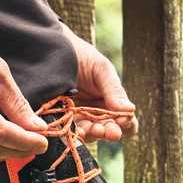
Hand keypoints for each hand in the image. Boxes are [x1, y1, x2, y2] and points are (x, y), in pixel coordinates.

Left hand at [62, 26, 138, 142]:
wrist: (52, 48)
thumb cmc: (81, 57)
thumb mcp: (100, 69)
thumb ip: (114, 89)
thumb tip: (130, 110)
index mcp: (112, 103)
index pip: (126, 121)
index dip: (127, 124)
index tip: (123, 120)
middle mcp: (97, 114)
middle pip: (108, 131)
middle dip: (108, 132)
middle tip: (104, 129)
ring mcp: (79, 119)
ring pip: (90, 134)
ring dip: (92, 134)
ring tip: (90, 129)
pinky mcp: (61, 120)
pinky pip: (69, 132)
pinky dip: (73, 133)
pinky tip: (75, 130)